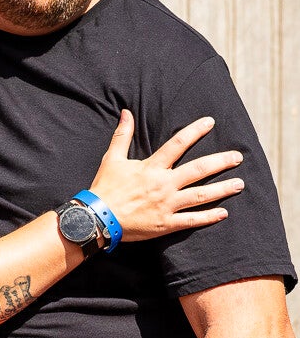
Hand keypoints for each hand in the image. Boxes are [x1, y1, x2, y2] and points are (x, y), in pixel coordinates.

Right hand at [90, 109, 243, 241]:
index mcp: (152, 167)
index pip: (178, 144)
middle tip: (239, 156)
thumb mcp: (112, 158)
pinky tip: (223, 212)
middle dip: (221, 162)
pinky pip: (191, 220)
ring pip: (200, 195)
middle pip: (199, 170)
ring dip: (222, 189)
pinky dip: (208, 217)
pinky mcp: (165, 224)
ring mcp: (167, 205)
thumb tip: (126, 113)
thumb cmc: (104, 188)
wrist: (97, 219)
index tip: (210, 122)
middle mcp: (164, 185)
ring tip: (240, 184)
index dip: (195, 131)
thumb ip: (123, 135)